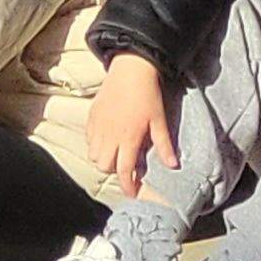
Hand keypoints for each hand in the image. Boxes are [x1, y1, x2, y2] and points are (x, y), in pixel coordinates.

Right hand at [86, 53, 178, 197]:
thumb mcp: (159, 120)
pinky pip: (88, 139)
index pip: (124, 171)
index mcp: (128, 138)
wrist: (131, 69)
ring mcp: (98, 126)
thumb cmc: (147, 94)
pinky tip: (106, 139)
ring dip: (103, 159)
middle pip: (104, 166)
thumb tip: (173, 165)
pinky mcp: (92, 116)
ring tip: (115, 153)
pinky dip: (95, 145)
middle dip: (114, 171)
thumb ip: (164, 145)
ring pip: (93, 155)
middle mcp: (110, 135)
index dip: (128, 185)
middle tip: (126, 166)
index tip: (132, 192)